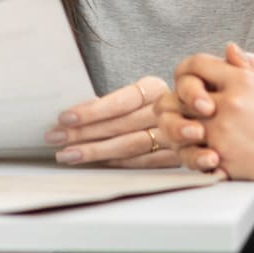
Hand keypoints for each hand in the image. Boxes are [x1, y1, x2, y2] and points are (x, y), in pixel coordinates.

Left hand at [44, 76, 177, 166]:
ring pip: (129, 146)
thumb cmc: (154, 104)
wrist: (198, 116)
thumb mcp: (139, 93)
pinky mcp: (177, 156)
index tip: (64, 117)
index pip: (121, 100)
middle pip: (121, 125)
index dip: (92, 110)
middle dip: (84, 133)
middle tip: (55, 137)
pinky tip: (95, 164)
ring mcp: (174, 135)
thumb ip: (112, 103)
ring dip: (95, 151)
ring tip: (67, 154)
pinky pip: (142, 163)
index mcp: (154, 88)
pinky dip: (117, 163)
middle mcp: (167, 110)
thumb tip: (72, 117)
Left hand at [156, 44, 253, 208]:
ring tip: (195, 132)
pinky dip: (191, 152)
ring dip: (182, 127)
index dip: (191, 71)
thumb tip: (231, 50)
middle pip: (180, 95)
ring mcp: (220, 135)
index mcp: (243, 82)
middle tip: (192, 109)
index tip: (197, 82)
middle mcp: (227, 106)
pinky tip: (203, 152)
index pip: (196, 64)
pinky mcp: (220, 161)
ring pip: (179, 125)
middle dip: (182, 101)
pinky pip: (189, 153)